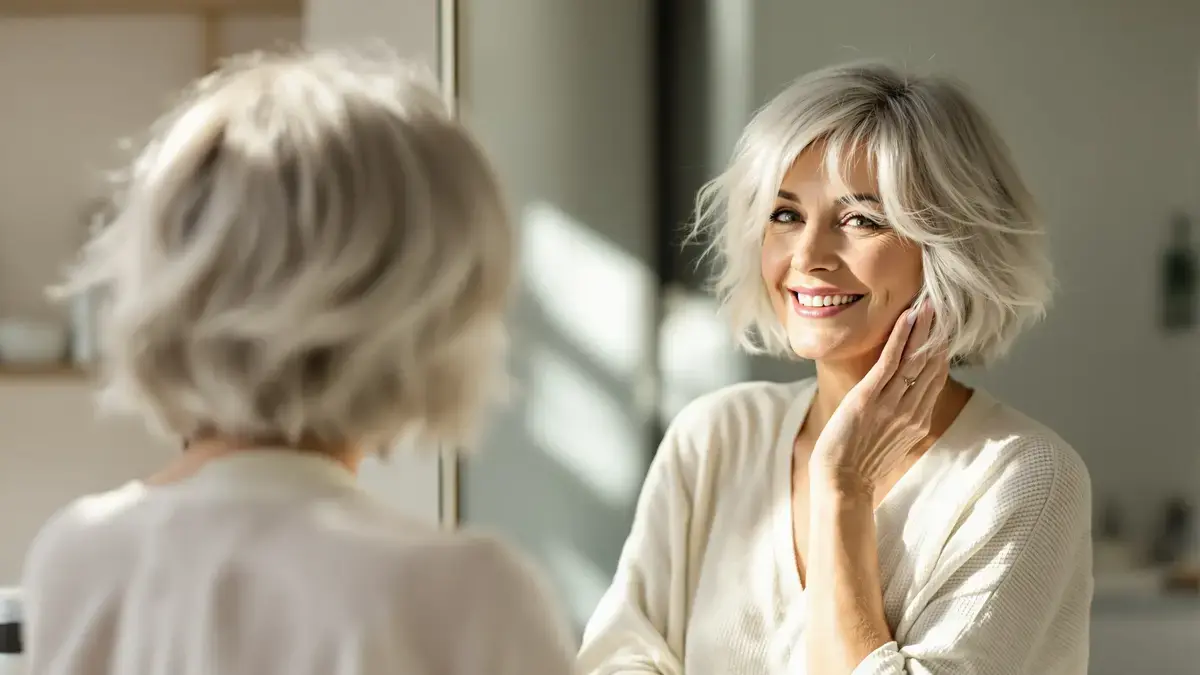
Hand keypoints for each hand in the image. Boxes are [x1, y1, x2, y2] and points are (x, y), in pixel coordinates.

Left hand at [809, 301, 949, 493]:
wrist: (843, 483)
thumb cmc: (861, 466)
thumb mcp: (893, 444)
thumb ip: (904, 423)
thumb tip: (907, 408)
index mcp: (919, 421)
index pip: (936, 378)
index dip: (941, 351)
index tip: (945, 329)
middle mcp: (912, 411)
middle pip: (931, 364)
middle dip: (937, 334)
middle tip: (942, 306)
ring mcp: (892, 404)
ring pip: (915, 358)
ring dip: (923, 328)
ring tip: (929, 304)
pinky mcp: (869, 398)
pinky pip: (890, 362)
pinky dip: (900, 337)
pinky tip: (907, 318)